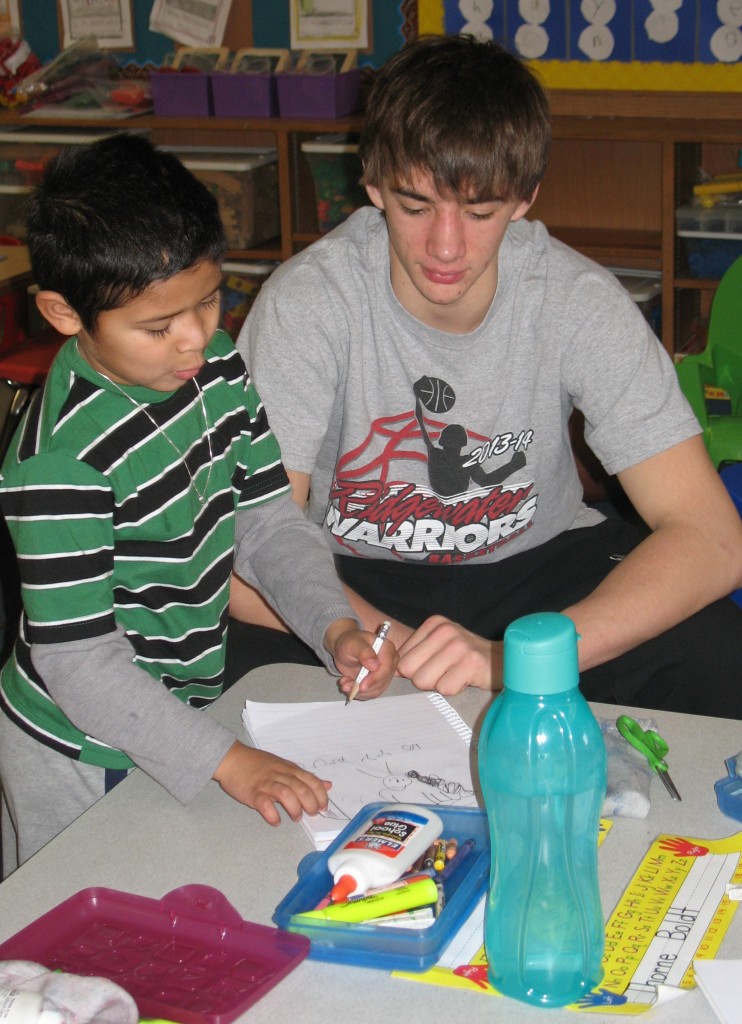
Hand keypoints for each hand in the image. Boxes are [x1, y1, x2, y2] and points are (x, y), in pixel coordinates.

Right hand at [213, 741, 330, 825]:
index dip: (321, 795)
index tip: (323, 807)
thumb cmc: (259, 764)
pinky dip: (272, 814)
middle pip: (301, 789)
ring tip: (295, 817)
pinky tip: (276, 821)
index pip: (312, 781)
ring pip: (286, 794)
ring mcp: (266, 783)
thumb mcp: (286, 766)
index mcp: (290, 769)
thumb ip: (305, 777)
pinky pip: (265, 804)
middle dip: (311, 804)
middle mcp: (280, 775)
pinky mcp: (253, 793)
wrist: (232, 759)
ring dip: (294, 808)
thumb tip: (327, 785)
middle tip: (311, 814)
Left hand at [325, 618, 398, 700]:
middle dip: (364, 688)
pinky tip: (348, 685)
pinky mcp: (379, 682)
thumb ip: (364, 653)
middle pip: (382, 682)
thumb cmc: (349, 643)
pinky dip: (359, 693)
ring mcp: (386, 673)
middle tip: (345, 686)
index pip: (386, 668)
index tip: (361, 686)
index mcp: (387, 649)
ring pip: (376, 690)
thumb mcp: (353, 644)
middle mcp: (390, 662)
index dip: (375, 679)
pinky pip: (372, 693)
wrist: (345, 649)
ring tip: (344, 684)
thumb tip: (375, 665)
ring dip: (359, 692)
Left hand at [397, 615, 502, 694]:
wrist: (504, 660)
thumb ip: (416, 654)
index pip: (403, 658)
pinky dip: (455, 690)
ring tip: (455, 675)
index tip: (434, 667)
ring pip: (424, 681)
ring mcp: (459, 645)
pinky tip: (466, 679)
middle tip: (444, 673)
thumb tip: (392, 671)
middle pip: (409, 671)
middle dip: (424, 679)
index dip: (415, 670)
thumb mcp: (440, 645)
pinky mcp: (471, 662)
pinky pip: (445, 689)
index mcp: (434, 624)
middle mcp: (445, 630)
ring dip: (440, 685)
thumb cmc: (466, 657)